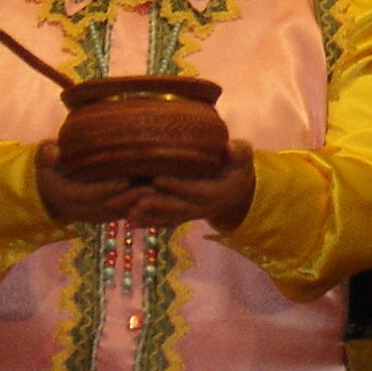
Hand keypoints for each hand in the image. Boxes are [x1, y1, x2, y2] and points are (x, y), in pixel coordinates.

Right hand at [36, 140, 147, 225]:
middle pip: (110, 206)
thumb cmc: (50, 168)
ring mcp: (96, 216)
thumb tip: (54, 152)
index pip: (90, 195)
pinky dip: (142, 207)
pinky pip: (125, 214)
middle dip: (131, 197)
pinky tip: (158, 196)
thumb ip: (47, 154)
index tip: (126, 179)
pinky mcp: (107, 216)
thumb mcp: (43, 159)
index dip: (108, 188)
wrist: (50, 190)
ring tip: (160, 190)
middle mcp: (83, 211)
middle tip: (152, 185)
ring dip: (141, 203)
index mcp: (67, 196)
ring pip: (121, 212)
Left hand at [127, 140, 257, 231]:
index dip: (177, 185)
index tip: (157, 178)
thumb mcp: (242, 157)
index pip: (195, 190)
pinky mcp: (183, 216)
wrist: (237, 188)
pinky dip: (149, 222)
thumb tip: (229, 148)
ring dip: (150, 218)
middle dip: (158, 205)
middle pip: (179, 208)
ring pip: (170, 218)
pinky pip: (166, 222)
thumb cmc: (235, 166)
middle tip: (137, 201)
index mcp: (217, 192)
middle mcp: (203, 207)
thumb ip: (238, 152)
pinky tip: (131, 222)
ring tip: (130, 216)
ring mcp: (192, 214)